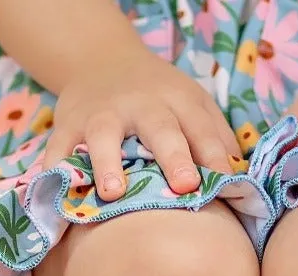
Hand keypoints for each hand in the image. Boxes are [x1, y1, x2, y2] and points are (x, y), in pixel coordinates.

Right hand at [41, 52, 240, 200]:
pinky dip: (56, 168)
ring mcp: (102, 114)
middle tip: (185, 186)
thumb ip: (216, 140)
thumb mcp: (193, 105)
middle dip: (173, 156)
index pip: (202, 128)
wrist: (101, 61)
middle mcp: (141, 104)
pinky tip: (55, 191)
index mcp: (178, 100)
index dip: (214, 155)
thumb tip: (242, 181)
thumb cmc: (159, 99)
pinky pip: (60, 148)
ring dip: (109, 163)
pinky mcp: (68, 125)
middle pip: (160, 128)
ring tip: (113, 192)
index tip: (226, 182)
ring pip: (105, 135)